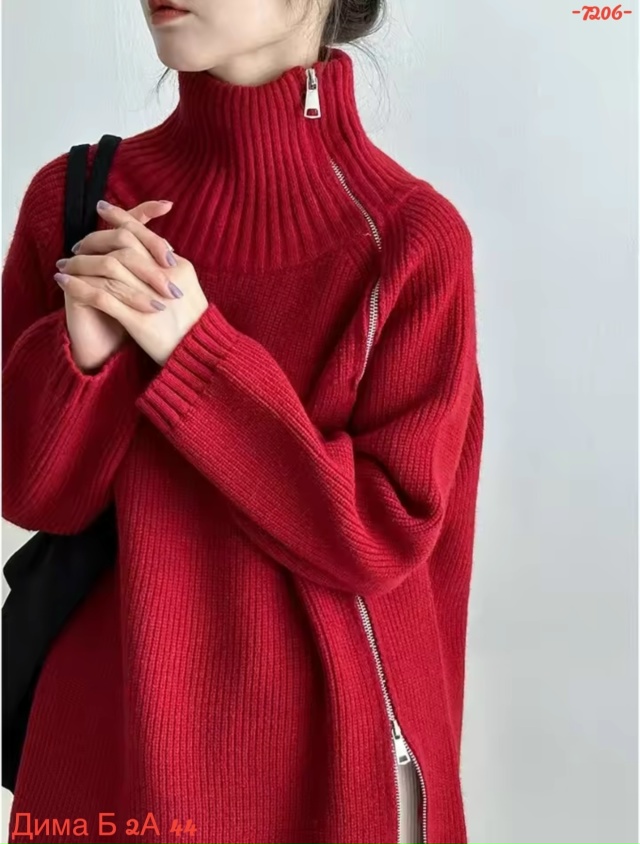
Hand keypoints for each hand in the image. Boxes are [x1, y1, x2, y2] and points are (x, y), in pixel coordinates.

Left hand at [54, 201, 208, 366]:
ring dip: (81, 264)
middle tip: (78, 244)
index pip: (145, 233)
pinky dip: (80, 287)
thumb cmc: (195, 326)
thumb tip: (156, 247)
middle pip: (123, 245)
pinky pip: (102, 297)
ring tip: (64, 265)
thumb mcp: (190, 290)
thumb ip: (171, 268)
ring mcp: (150, 298)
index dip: (122, 217)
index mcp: (178, 267)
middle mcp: (164, 278)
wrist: (200, 356)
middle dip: (95, 240)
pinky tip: (64, 284)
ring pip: (109, 267)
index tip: (102, 208)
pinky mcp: (138, 320)